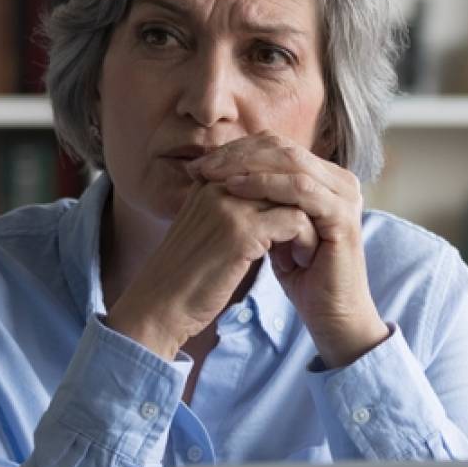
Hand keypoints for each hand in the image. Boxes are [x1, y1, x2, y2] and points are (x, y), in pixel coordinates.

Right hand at [105, 181, 317, 360]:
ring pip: (294, 194)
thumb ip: (229, 210)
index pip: (262, 160)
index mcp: (208, 182)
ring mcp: (229, 206)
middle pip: (281, 172)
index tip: (296, 216)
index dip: (286, 186)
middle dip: (302, 200)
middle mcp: (218, 185)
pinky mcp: (242, 232)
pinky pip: (295, 221)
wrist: (158, 306)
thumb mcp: (205, 231)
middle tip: (309, 230)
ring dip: (308, 222)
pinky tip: (300, 262)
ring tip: (305, 249)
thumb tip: (266, 206)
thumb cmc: (183, 276)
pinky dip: (305, 240)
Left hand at [187, 132, 389, 367]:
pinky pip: (300, 189)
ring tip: (213, 174)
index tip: (201, 162)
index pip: (279, 148)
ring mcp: (345, 196)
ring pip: (291, 163)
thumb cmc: (300, 274)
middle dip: (239, 154)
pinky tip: (235, 189)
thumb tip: (220, 173)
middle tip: (203, 164)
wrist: (330, 313)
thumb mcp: (274, 227)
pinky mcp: (343, 215)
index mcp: (326, 179)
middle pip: (284, 149)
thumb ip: (260, 198)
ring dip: (247, 165)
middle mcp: (340, 181)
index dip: (239, 150)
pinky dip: (265, 185)